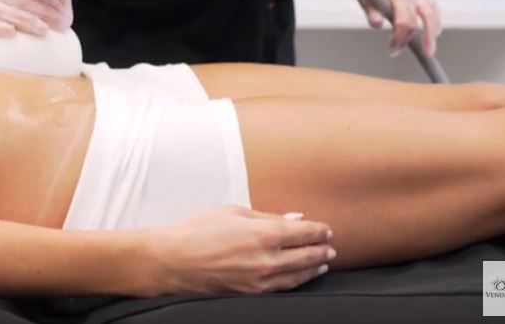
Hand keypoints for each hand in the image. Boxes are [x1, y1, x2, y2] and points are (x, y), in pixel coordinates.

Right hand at [142, 205, 334, 294]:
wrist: (173, 259)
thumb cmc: (198, 230)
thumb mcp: (234, 212)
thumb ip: (268, 217)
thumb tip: (294, 219)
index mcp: (265, 234)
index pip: (305, 233)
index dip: (319, 231)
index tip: (326, 229)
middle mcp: (267, 260)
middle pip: (307, 256)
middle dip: (321, 250)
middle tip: (330, 247)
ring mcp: (261, 280)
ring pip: (298, 275)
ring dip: (313, 268)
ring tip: (322, 263)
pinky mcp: (252, 292)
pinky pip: (283, 287)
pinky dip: (296, 280)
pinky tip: (300, 276)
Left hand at [342, 0, 441, 56]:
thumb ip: (371, 11)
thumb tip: (377, 25)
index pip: (405, 20)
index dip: (400, 38)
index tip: (391, 50)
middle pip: (425, 19)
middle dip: (423, 39)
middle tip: (421, 56)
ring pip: (433, 14)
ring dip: (433, 32)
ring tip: (428, 51)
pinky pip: (433, 9)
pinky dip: (435, 22)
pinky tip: (433, 34)